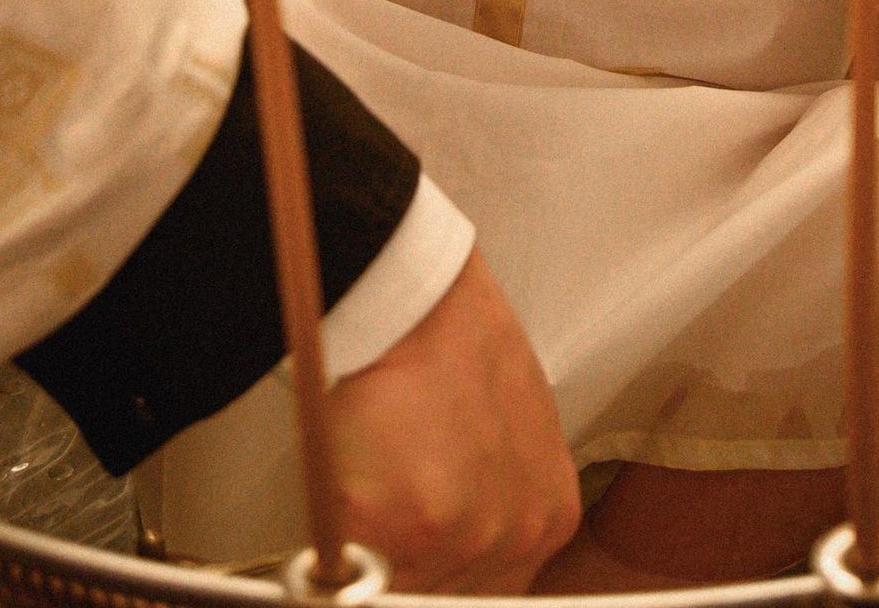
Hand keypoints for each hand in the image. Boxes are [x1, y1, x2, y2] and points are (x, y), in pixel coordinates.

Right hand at [327, 251, 579, 592]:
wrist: (418, 300)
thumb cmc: (456, 346)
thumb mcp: (510, 433)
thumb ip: (493, 500)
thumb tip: (455, 539)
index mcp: (548, 516)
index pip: (491, 592)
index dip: (445, 577)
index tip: (420, 562)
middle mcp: (515, 535)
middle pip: (447, 596)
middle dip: (408, 567)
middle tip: (386, 520)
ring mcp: (459, 538)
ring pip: (394, 586)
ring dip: (367, 549)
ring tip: (367, 484)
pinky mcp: (393, 530)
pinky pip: (344, 566)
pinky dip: (330, 534)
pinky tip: (344, 479)